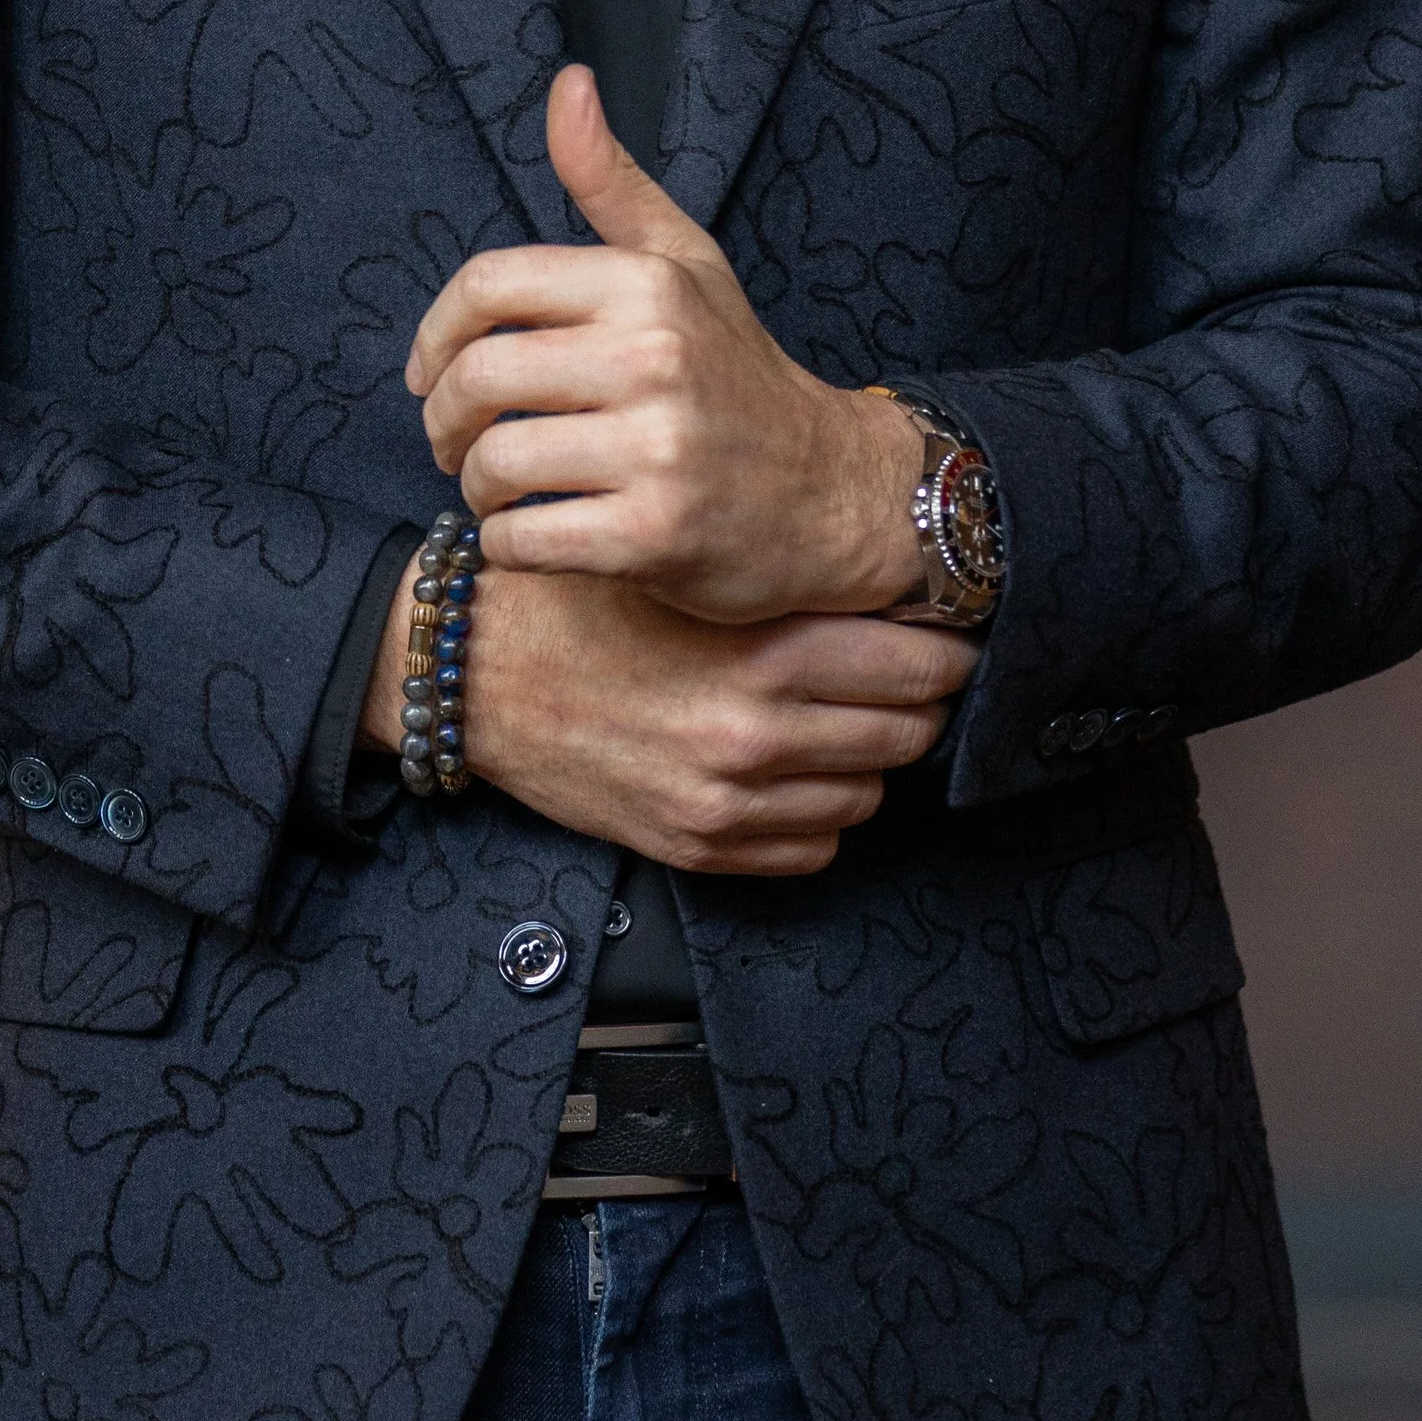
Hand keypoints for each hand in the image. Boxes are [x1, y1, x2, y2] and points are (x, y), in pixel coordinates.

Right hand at [358, 558, 971, 875]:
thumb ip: (792, 589)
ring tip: (838, 716)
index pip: (920, 663)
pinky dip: (818, 813)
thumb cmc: (584, 606)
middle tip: (902, 671)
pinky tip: (791, 769)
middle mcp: (755, 737)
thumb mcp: (692, 572)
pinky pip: (815, 848)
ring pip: (869, 795)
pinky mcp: (698, 848)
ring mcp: (728, 804)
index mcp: (763, 654)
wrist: (477, 675)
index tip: (942, 631)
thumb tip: (901, 597)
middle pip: (909, 732)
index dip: (944, 643)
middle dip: (917, 700)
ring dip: (867, 758)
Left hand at [406, 64, 933, 625]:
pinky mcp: (654, 533)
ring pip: (496, 464)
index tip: (429, 374)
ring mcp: (656, 449)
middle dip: (443, 421)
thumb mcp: (684, 263)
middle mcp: (653, 356)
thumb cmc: (737, 374)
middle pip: (479, 378)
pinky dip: (509, 544)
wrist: (831, 492)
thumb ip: (611, 182)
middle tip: (455, 442)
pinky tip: (533, 533)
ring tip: (499, 491)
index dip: (434, 335)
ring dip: (476, 487)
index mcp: (646, 284)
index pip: (488, 286)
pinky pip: (525, 539)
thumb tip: (568, 83)